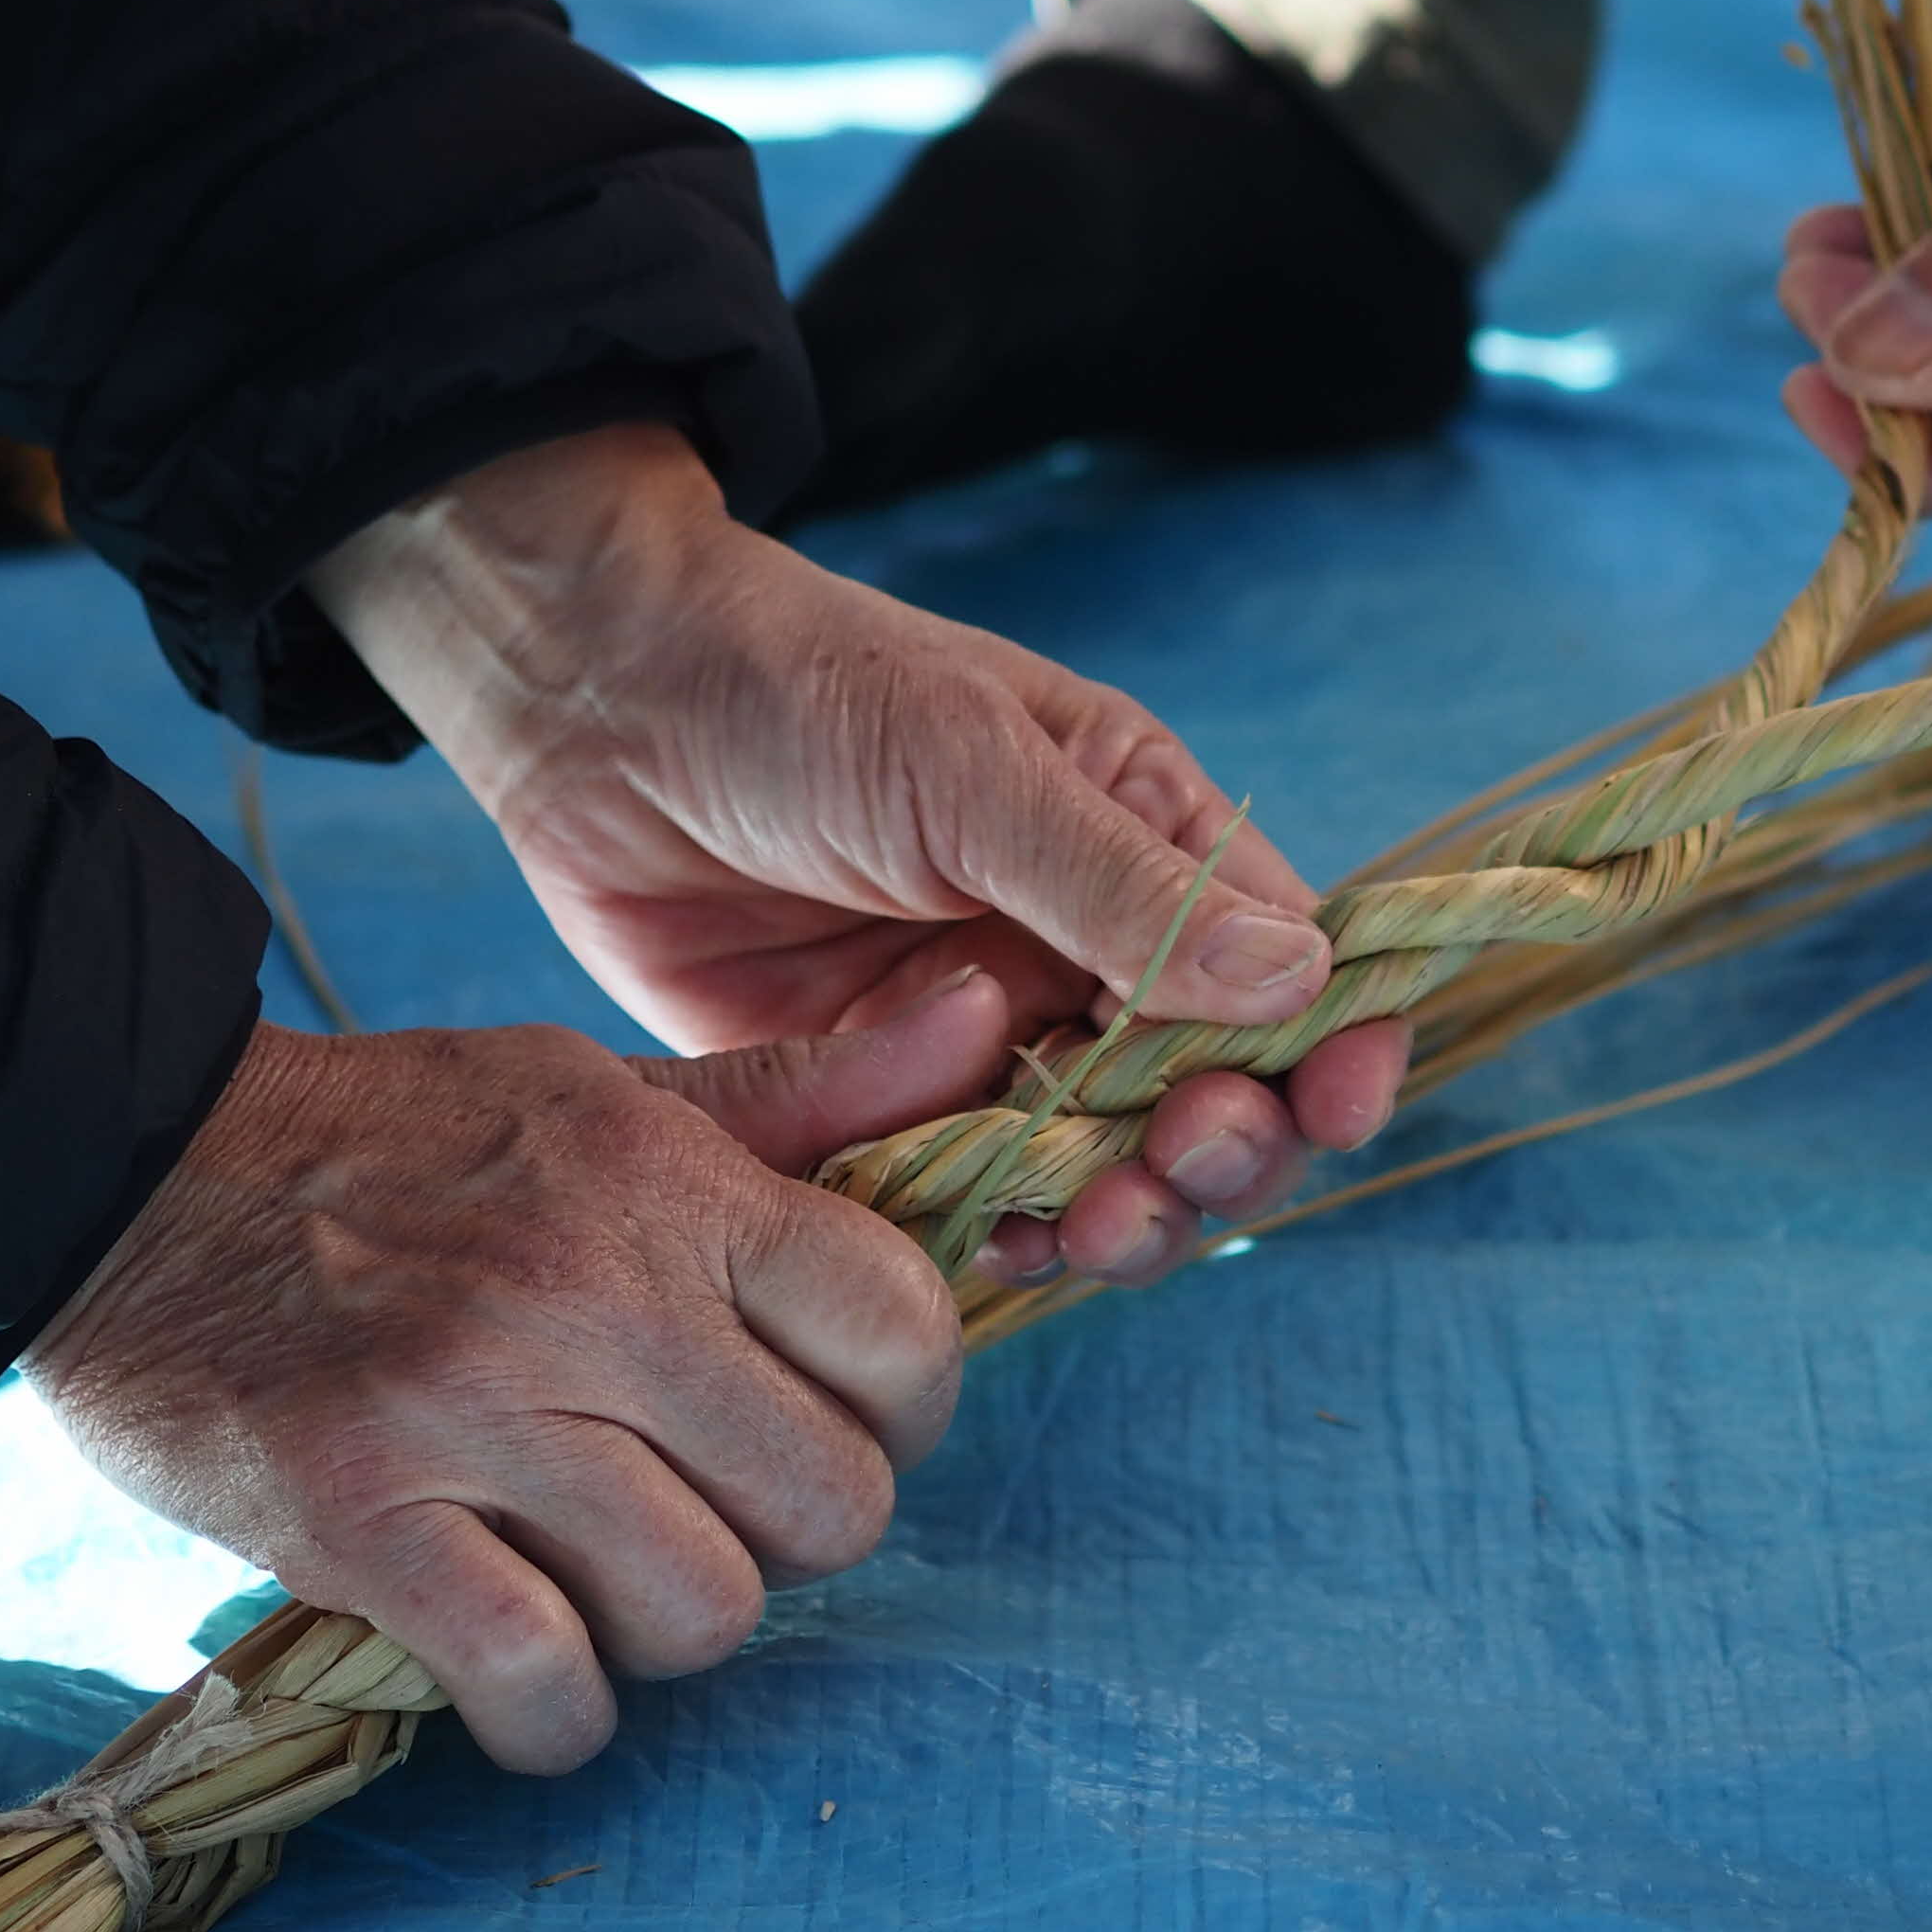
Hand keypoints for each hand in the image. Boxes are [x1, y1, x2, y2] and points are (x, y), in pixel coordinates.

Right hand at [27, 997, 1004, 1770]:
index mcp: (667, 1185)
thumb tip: (990, 1025)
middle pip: (829, 1503)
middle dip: (794, 1530)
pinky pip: (539, 1683)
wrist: (123, 1166)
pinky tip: (531, 1668)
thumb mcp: (605, 1091)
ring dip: (673, 1622)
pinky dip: (557, 1713)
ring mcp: (471, 1414)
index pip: (901, 1331)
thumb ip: (803, 1097)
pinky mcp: (358, 1523)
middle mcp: (589, 1296)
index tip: (837, 1413)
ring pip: (703, 1609)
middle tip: (716, 1501)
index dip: (902, 1403)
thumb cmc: (400, 1142)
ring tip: (610, 1571)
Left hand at [312, 425, 1404, 1284]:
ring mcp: (983, 1031)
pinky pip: (969, 1196)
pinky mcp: (880, 1095)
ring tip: (1087, 1228)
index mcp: (1142, 838)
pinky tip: (997, 1246)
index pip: (1287, 963)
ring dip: (1120, 1214)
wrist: (594, 705)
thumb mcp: (969, 765)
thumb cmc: (797, 685)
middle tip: (1174, 1167)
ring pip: (1100, 1166)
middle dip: (1221, 1151)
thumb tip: (1299, 978)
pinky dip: (999, 1237)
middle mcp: (1081, 948)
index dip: (1333, 1046)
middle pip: (1210, 1093)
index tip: (1336, 1107)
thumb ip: (1122, 884)